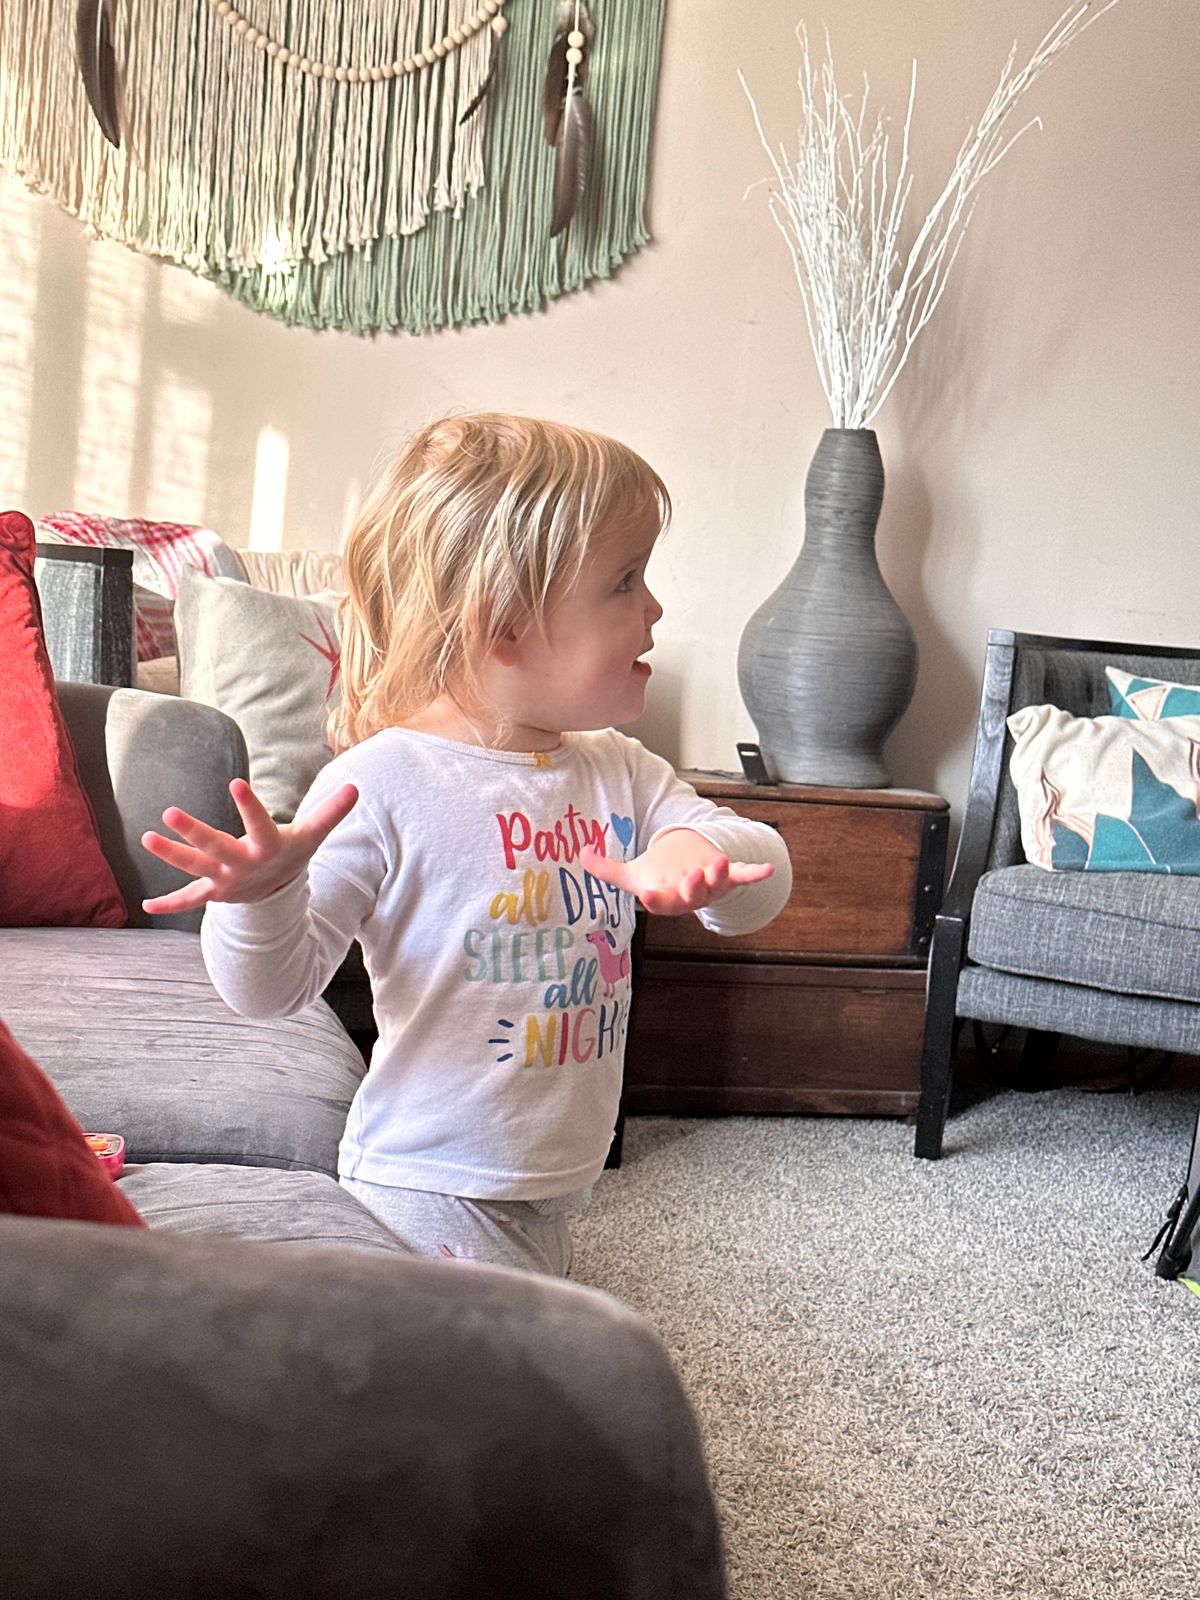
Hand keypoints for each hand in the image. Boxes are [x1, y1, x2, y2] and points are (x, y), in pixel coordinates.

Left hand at [140, 778, 358, 915]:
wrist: (282, 891)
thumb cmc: (293, 850)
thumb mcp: (313, 833)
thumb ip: (330, 811)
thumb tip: (356, 788)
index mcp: (267, 848)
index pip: (259, 824)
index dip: (249, 806)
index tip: (236, 783)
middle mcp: (243, 865)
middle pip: (216, 848)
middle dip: (193, 832)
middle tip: (169, 813)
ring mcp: (226, 880)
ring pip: (195, 867)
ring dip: (171, 856)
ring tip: (146, 839)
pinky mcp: (213, 891)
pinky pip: (189, 900)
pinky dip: (169, 905)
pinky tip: (145, 906)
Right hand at [579, 828, 773, 916]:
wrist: (688, 873)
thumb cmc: (659, 877)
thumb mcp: (633, 874)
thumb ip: (607, 868)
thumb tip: (580, 854)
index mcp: (666, 898)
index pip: (659, 902)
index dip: (655, 899)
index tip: (648, 894)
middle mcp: (690, 896)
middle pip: (691, 896)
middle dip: (692, 888)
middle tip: (691, 880)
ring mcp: (711, 886)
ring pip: (716, 885)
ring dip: (719, 876)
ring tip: (718, 862)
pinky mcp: (728, 875)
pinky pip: (743, 876)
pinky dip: (755, 873)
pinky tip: (768, 870)